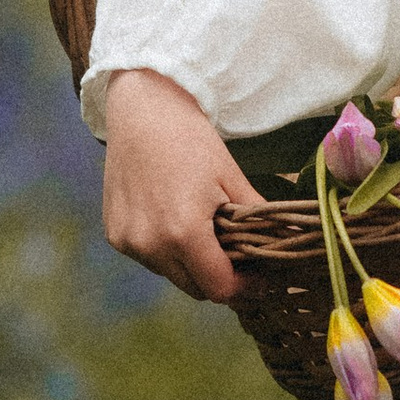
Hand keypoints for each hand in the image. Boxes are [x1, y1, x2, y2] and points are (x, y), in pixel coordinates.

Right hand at [100, 69, 252, 301]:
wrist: (143, 111)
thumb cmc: (191, 140)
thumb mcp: (232, 179)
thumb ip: (258, 221)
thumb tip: (284, 245)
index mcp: (183, 233)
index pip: (220, 288)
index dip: (245, 288)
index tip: (261, 278)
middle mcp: (150, 244)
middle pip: (196, 288)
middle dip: (221, 278)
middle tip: (241, 258)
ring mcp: (128, 242)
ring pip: (172, 275)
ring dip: (191, 265)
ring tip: (206, 233)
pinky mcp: (114, 235)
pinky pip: (150, 258)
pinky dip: (166, 251)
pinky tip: (175, 221)